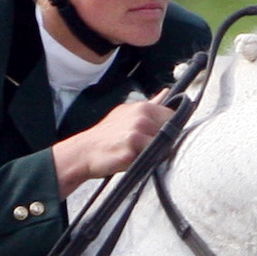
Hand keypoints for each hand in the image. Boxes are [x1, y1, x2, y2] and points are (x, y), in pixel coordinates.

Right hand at [51, 99, 169, 197]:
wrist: (84, 151)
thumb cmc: (107, 135)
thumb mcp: (127, 113)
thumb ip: (150, 104)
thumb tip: (166, 92)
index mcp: (143, 108)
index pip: (172, 116)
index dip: (168, 128)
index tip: (156, 134)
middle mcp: (141, 118)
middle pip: (170, 133)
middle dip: (162, 141)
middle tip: (143, 146)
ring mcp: (136, 135)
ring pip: (162, 147)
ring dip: (154, 153)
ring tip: (136, 153)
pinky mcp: (131, 152)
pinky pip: (151, 160)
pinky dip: (145, 163)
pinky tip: (132, 160)